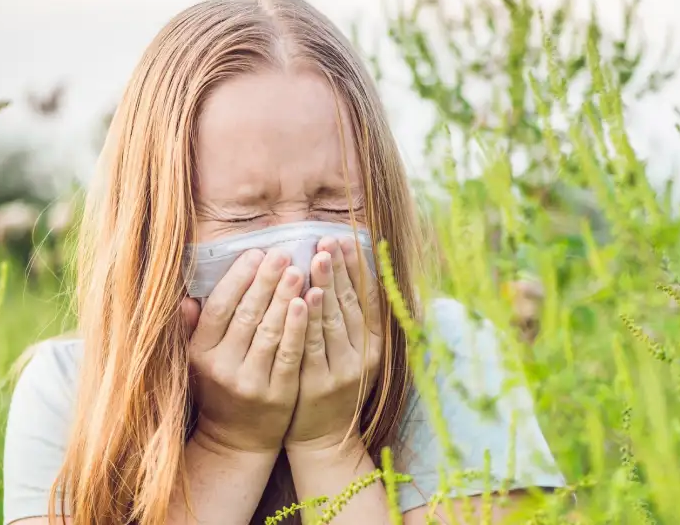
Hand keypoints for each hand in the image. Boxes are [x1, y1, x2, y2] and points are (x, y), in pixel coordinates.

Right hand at [183, 248, 308, 453]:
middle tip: (282, 252)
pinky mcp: (278, 393)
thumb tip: (185, 298)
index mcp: (201, 354)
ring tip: (298, 270)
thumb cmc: (219, 390)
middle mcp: (223, 368)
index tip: (255, 252)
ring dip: (284, 297)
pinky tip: (308, 302)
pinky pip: (289, 354)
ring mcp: (251, 382)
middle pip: (246, 315)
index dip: (237, 279)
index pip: (218, 308)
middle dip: (265, 280)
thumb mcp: (197, 362)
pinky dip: (298, 327)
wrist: (237, 440)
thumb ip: (193, 330)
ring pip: (269, 331)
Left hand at [283, 236, 381, 450]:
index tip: (347, 240)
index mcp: (376, 347)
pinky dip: (309, 320)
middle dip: (340, 269)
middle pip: (350, 305)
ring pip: (333, 321)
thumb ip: (360, 321)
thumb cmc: (338, 389)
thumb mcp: (359, 357)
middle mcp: (363, 358)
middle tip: (328, 240)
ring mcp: (341, 372)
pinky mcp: (316, 385)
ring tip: (318, 257)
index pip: (368, 299)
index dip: (358, 269)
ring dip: (326, 286)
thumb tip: (365, 274)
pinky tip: (303, 297)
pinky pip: (311, 346)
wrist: (324, 440)